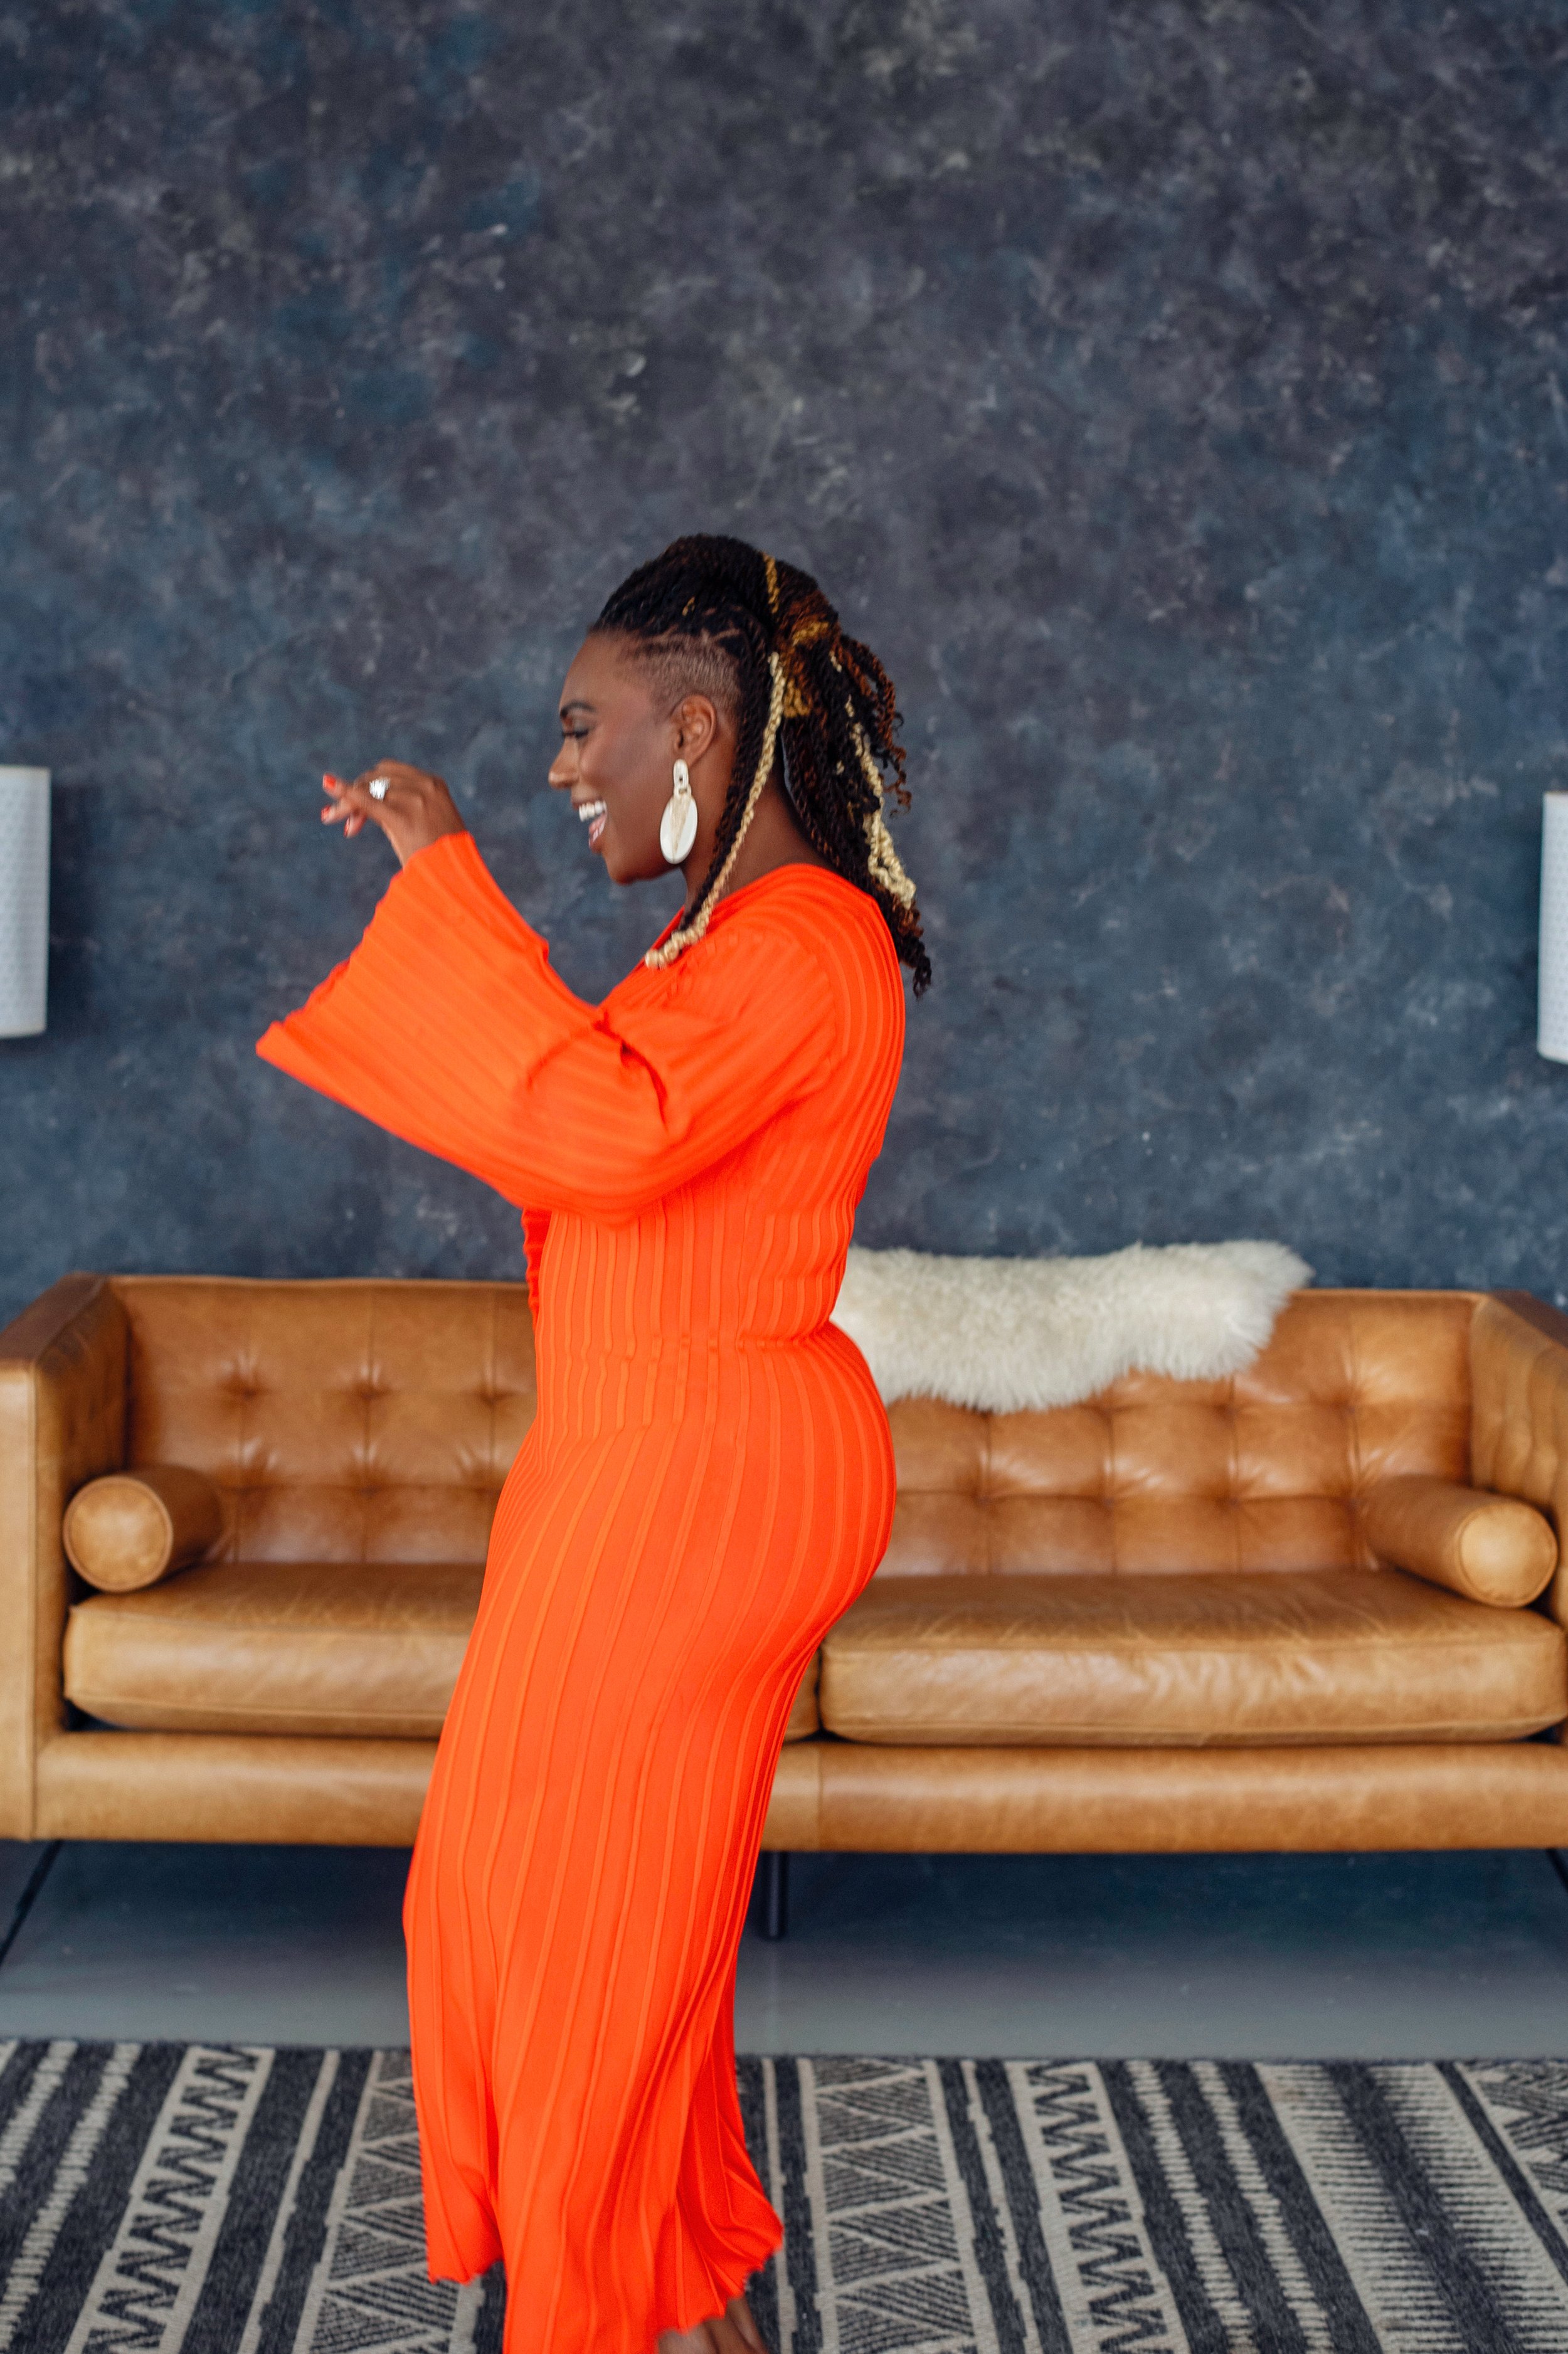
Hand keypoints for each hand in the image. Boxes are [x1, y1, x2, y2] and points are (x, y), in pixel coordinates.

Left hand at [321, 761, 467, 867]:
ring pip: (369, 789)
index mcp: (435, 784)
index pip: (391, 773)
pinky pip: (366, 800)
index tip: (357, 805)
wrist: (457, 881)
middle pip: (377, 777)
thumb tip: (366, 807)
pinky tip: (329, 785)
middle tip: (339, 817)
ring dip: (348, 803)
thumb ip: (402, 808)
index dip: (369, 784)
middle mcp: (425, 786)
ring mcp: (415, 800)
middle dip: (356, 791)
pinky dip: (345, 792)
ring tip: (331, 817)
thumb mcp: (427, 824)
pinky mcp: (402, 818)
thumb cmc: (444, 859)